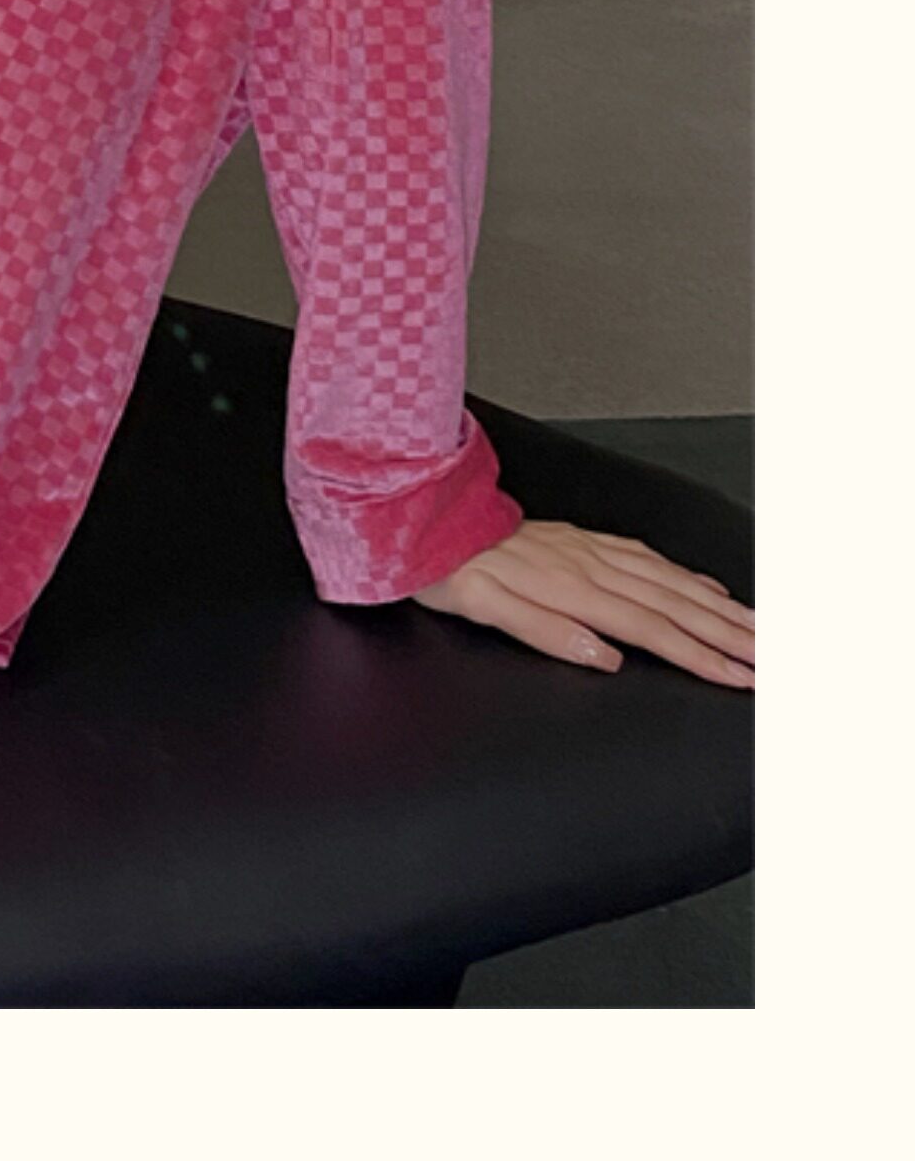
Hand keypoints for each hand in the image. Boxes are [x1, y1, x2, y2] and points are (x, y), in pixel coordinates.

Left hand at [411, 518, 752, 687]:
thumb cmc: (447, 569)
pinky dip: (681, 573)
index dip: (701, 656)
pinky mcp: (579, 539)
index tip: (741, 677)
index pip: (652, 630)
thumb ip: (546, 631)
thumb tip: (603, 654)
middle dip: (729, 634)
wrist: (424, 518)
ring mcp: (586, 549)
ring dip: (717, 606)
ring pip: (667, 580)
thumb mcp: (484, 608)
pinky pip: (645, 556)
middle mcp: (586, 565)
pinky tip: (700, 584)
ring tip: (755, 626)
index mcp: (570, 588)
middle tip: (771, 657)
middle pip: (673, 605)